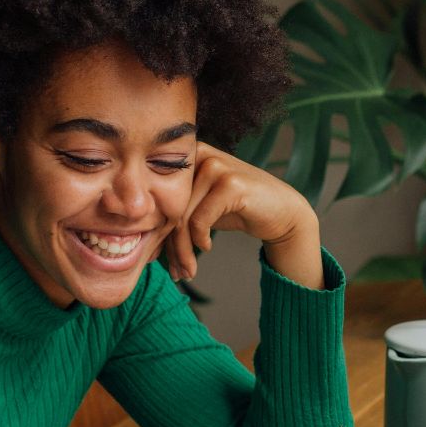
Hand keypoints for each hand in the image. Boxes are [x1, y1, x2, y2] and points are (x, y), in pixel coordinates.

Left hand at [165, 144, 321, 288]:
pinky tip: (207, 246)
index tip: (157, 259)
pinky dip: (200, 238)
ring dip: (183, 250)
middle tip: (175, 272)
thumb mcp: (200, 209)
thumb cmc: (237, 210)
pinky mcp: (230, 183)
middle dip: (169, 246)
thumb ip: (175, 215)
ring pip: (182, 217)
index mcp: (186, 156)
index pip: (158, 198)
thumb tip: (143, 241)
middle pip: (169, 208)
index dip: (155, 231)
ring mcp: (215, 166)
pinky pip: (200, 219)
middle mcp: (198, 154)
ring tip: (188, 270)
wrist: (281, 211)